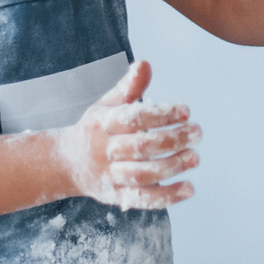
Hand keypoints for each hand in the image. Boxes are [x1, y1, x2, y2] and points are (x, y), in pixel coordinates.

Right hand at [51, 60, 200, 209]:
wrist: (66, 164)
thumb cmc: (96, 129)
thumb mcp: (107, 104)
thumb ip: (129, 87)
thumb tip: (145, 64)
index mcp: (103, 124)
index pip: (133, 118)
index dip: (161, 114)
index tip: (186, 110)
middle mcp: (105, 151)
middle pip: (140, 148)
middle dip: (172, 140)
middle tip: (197, 133)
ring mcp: (110, 176)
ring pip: (141, 175)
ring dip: (171, 167)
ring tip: (195, 157)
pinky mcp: (117, 196)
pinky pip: (142, 199)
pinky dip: (167, 196)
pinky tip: (189, 188)